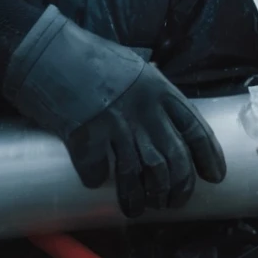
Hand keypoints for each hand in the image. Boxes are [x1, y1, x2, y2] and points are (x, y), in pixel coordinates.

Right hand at [0, 0, 225, 216]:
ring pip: (140, 174)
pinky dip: (98, 182)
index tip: (214, 176)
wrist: (44, 50)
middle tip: (172, 201)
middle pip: (173, 159)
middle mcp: (143, 109)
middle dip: (178, 187)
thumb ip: (152, 93)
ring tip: (139, 208)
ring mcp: (114, 124)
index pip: (195, 130)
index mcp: (160, 89)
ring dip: (142, 197)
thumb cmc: (88, 56)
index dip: (208, 157)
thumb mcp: (134, 67)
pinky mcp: (84, 137)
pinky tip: (96, 184)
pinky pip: (98, 173)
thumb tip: (166, 120)